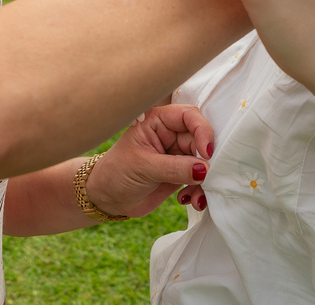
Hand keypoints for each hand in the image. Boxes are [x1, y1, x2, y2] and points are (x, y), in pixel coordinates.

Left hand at [84, 104, 213, 217]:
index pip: (189, 116)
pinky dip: (199, 191)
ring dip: (205, 181)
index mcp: (158, 121)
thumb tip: (205, 170)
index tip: (207, 152)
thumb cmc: (116, 173)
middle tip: (206, 179)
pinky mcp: (181, 173)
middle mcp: (171, 134)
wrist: (107, 198)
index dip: (203, 130)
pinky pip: (200, 179)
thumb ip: (174, 168)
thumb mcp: (143, 168)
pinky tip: (187, 200)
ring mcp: (177, 154)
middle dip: (206, 161)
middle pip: (201, 139)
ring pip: (203, 161)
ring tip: (195, 197)